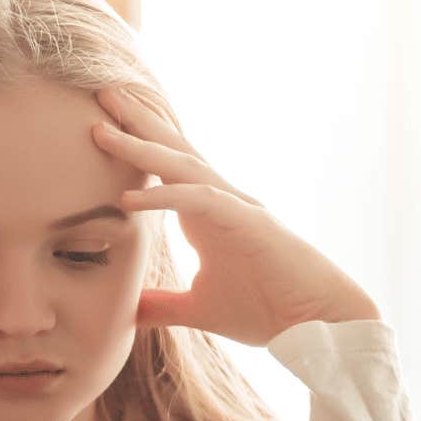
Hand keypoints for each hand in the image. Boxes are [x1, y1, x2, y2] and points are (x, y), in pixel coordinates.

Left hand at [91, 87, 380, 345]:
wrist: (319, 326)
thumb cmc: (268, 312)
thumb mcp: (200, 309)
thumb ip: (164, 305)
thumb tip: (129, 311)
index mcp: (207, 214)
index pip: (168, 168)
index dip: (138, 143)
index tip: (101, 123)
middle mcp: (220, 201)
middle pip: (174, 151)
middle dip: (139, 122)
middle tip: (103, 93)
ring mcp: (236, 208)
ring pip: (183, 166)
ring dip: (142, 146)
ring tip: (101, 131)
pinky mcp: (248, 224)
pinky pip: (199, 201)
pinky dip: (164, 196)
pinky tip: (127, 197)